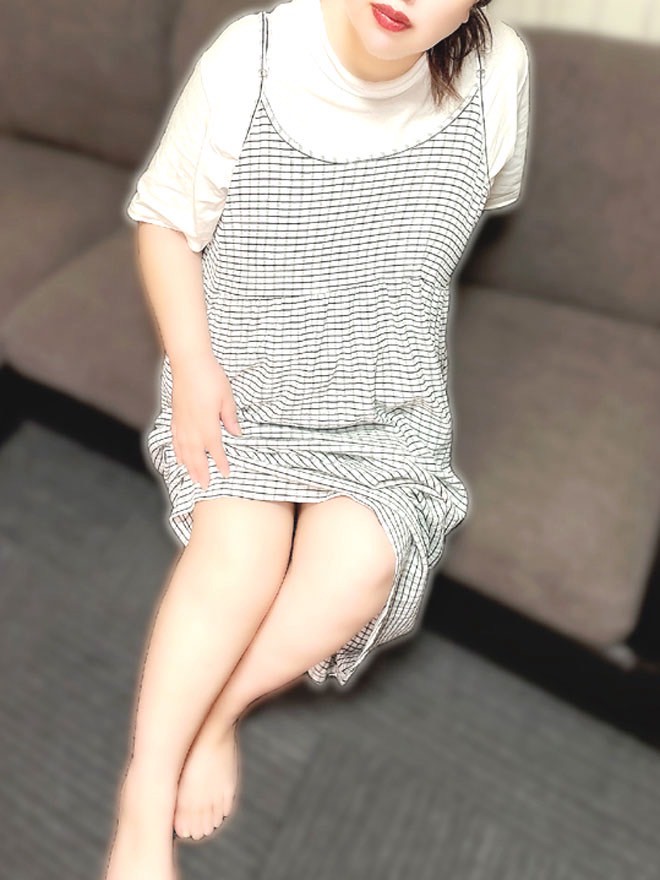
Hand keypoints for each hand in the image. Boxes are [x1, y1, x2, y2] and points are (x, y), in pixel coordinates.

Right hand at [170, 351, 241, 486]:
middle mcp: (192, 427)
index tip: (226, 474)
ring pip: (184, 450)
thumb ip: (230, 417)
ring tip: (193, 478)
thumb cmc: (210, 377)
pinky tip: (179, 458)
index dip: (221, 462)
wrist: (189, 362)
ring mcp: (181, 422)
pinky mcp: (175, 416)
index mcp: (207, 423)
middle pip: (196, 455)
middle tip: (205, 486)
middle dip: (202, 471)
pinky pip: (175, 439)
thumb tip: (236, 433)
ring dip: (189, 466)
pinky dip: (177, 451)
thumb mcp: (227, 397)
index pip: (215, 449)